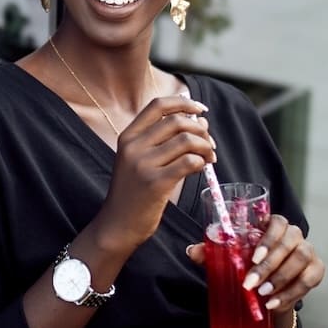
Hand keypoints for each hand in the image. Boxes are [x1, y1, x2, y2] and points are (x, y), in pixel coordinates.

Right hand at [94, 96, 215, 254]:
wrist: (118, 225)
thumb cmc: (134, 193)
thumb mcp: (139, 160)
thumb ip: (164, 141)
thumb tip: (200, 122)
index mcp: (128, 137)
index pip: (158, 105)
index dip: (183, 102)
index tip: (200, 109)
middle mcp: (133, 147)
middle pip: (176, 121)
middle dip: (200, 130)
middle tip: (209, 144)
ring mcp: (143, 165)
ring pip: (186, 141)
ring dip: (205, 147)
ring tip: (209, 158)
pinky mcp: (156, 184)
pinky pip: (189, 162)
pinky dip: (202, 162)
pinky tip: (203, 168)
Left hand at [188, 215, 324, 314]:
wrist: (267, 291)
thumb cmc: (248, 266)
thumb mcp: (229, 259)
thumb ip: (212, 253)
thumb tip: (192, 251)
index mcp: (274, 226)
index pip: (277, 222)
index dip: (268, 237)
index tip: (253, 256)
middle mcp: (295, 235)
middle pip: (290, 243)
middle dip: (269, 265)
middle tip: (250, 283)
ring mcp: (308, 252)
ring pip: (300, 260)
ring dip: (280, 279)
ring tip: (262, 294)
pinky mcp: (316, 271)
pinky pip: (308, 280)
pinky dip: (290, 293)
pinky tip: (274, 303)